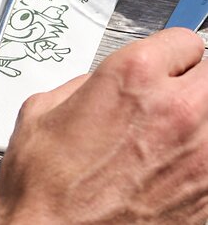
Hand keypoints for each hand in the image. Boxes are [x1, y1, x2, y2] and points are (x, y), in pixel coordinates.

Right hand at [0, 28, 207, 222]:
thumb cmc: (44, 190)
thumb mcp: (40, 113)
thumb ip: (82, 87)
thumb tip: (98, 87)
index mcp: (132, 78)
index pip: (183, 41)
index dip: (166, 57)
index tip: (161, 69)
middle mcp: (177, 109)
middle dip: (189, 87)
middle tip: (165, 105)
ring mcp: (202, 154)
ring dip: (197, 124)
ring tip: (168, 142)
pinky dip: (197, 163)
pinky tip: (169, 173)